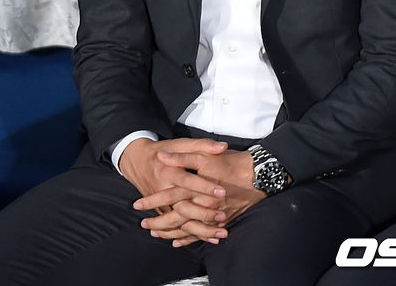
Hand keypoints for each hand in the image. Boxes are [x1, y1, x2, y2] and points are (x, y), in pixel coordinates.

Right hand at [120, 137, 228, 245]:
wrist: (138, 160)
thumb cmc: (164, 150)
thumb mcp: (181, 143)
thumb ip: (202, 145)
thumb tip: (222, 146)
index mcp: (169, 171)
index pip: (188, 181)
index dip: (204, 186)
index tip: (221, 191)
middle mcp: (163, 190)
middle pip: (183, 207)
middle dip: (204, 213)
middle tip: (223, 215)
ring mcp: (161, 204)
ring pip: (180, 222)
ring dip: (200, 230)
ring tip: (220, 233)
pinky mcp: (161, 212)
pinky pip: (175, 227)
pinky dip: (191, 236)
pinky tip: (208, 239)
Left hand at [137, 148, 265, 246]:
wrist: (257, 174)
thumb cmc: (229, 161)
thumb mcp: (204, 153)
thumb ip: (182, 156)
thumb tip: (163, 156)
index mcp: (196, 185)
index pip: (170, 195)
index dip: (153, 200)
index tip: (138, 204)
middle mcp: (203, 202)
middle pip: (177, 216)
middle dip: (159, 221)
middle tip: (144, 224)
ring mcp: (213, 214)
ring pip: (188, 227)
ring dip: (170, 232)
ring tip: (156, 233)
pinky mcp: (222, 220)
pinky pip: (202, 233)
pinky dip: (189, 238)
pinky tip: (178, 242)